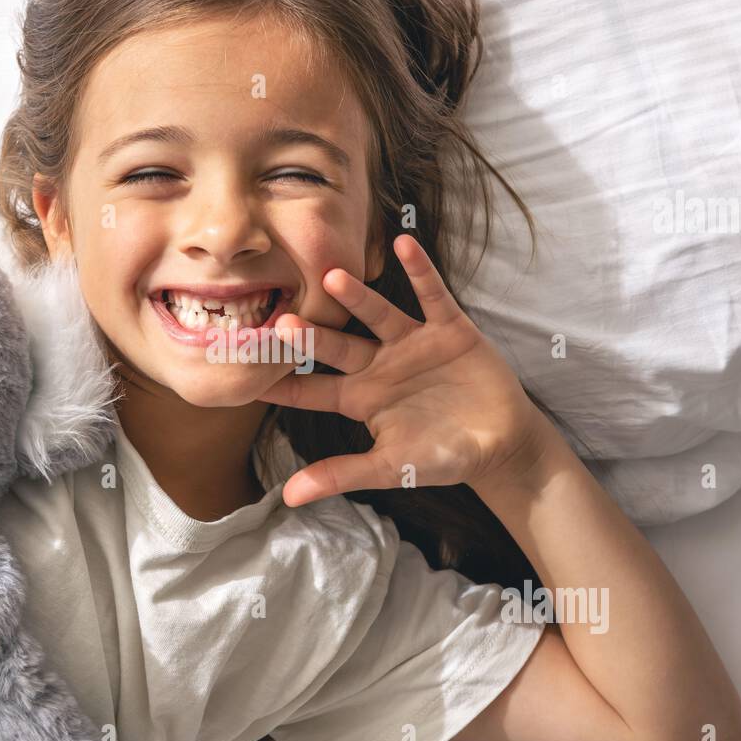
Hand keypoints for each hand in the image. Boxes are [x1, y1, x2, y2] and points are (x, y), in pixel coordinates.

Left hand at [256, 234, 555, 506]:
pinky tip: (405, 243)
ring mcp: (410, 343)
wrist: (497, 444)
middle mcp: (377, 364)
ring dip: (357, 297)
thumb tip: (289, 497)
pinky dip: (420, 270)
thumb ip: (341, 474)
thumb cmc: (440, 457)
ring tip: (333, 277)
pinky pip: (431, 295)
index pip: (309, 388)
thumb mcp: (389, 468)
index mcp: (358, 397)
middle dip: (312, 336)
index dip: (279, 381)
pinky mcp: (447, 328)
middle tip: (282, 322)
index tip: (244, 369)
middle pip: (337, 346)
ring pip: (377, 315)